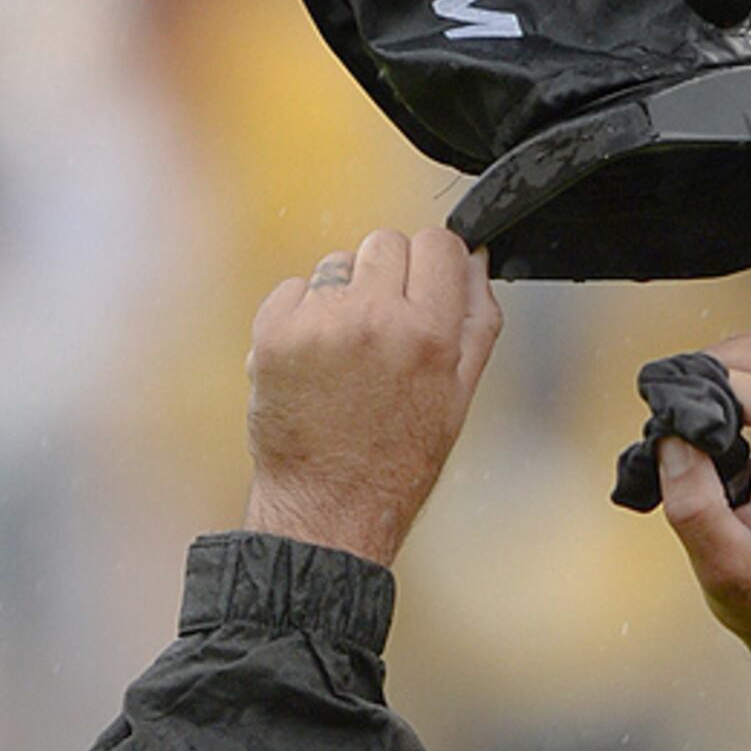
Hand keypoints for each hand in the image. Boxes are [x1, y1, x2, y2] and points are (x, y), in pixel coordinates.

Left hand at [244, 225, 500, 568]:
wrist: (329, 509)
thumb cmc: (399, 459)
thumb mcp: (460, 394)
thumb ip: (476, 318)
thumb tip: (475, 258)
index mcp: (429, 334)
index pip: (437, 243)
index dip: (432, 263)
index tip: (422, 288)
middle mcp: (374, 320)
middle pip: (385, 242)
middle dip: (387, 277)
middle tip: (382, 329)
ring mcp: (319, 325)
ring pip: (337, 263)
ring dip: (342, 295)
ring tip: (345, 354)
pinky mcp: (274, 335)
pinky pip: (293, 289)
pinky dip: (301, 315)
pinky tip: (312, 361)